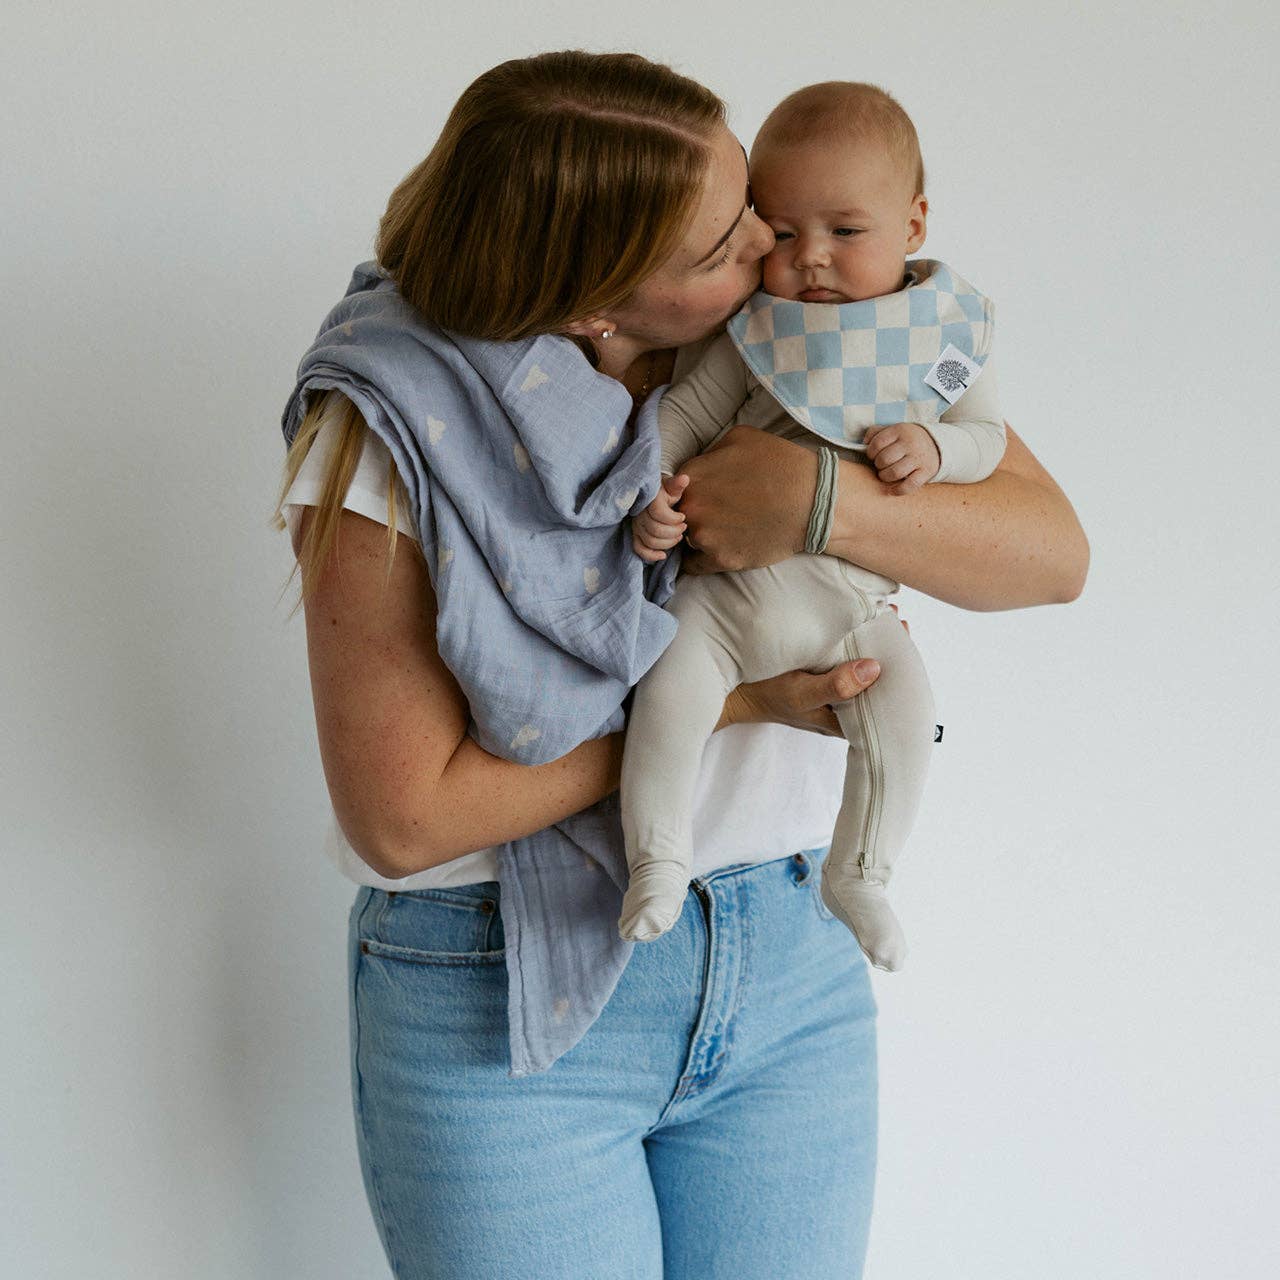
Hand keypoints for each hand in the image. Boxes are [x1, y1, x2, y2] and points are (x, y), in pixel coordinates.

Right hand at [632, 473, 689, 561]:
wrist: (653, 496)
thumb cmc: (665, 491)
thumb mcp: (671, 486)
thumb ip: (677, 484)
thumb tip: (684, 479)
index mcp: (649, 499)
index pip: (658, 513)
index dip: (673, 519)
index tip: (683, 516)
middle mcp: (639, 513)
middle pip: (655, 530)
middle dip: (674, 532)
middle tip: (684, 528)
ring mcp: (636, 525)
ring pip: (650, 541)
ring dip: (668, 543)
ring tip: (678, 536)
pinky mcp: (635, 535)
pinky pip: (639, 549)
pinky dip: (651, 555)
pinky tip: (663, 555)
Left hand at [677, 426, 813, 574]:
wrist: (812, 500)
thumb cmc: (780, 464)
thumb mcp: (739, 439)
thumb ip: (708, 455)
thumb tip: (697, 470)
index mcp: (692, 476)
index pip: (666, 489)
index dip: (677, 494)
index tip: (691, 498)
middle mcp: (691, 507)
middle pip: (673, 515)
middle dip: (686, 515)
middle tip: (709, 514)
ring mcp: (704, 536)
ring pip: (685, 540)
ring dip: (698, 536)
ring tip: (724, 529)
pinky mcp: (720, 560)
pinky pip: (694, 566)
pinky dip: (702, 560)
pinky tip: (718, 549)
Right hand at [715, 603, 908, 735]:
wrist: (732, 693)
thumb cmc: (765, 696)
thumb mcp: (800, 693)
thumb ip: (836, 686)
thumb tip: (875, 668)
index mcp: (845, 721)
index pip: (883, 701)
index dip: (899, 676)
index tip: (906, 646)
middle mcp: (842, 707)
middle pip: (875, 682)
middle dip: (889, 654)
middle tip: (898, 624)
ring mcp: (830, 691)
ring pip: (860, 669)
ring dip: (872, 645)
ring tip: (884, 618)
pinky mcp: (818, 676)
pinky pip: (844, 660)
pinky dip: (853, 642)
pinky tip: (858, 623)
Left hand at [864, 423, 939, 494]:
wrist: (937, 444)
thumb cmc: (907, 439)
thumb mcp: (894, 430)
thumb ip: (876, 432)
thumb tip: (864, 443)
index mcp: (900, 430)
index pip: (877, 443)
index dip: (870, 452)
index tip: (873, 455)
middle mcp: (910, 443)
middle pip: (884, 459)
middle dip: (878, 465)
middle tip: (881, 465)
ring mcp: (919, 458)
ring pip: (894, 473)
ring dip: (885, 477)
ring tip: (886, 474)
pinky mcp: (926, 472)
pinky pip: (909, 485)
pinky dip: (898, 490)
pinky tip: (892, 489)